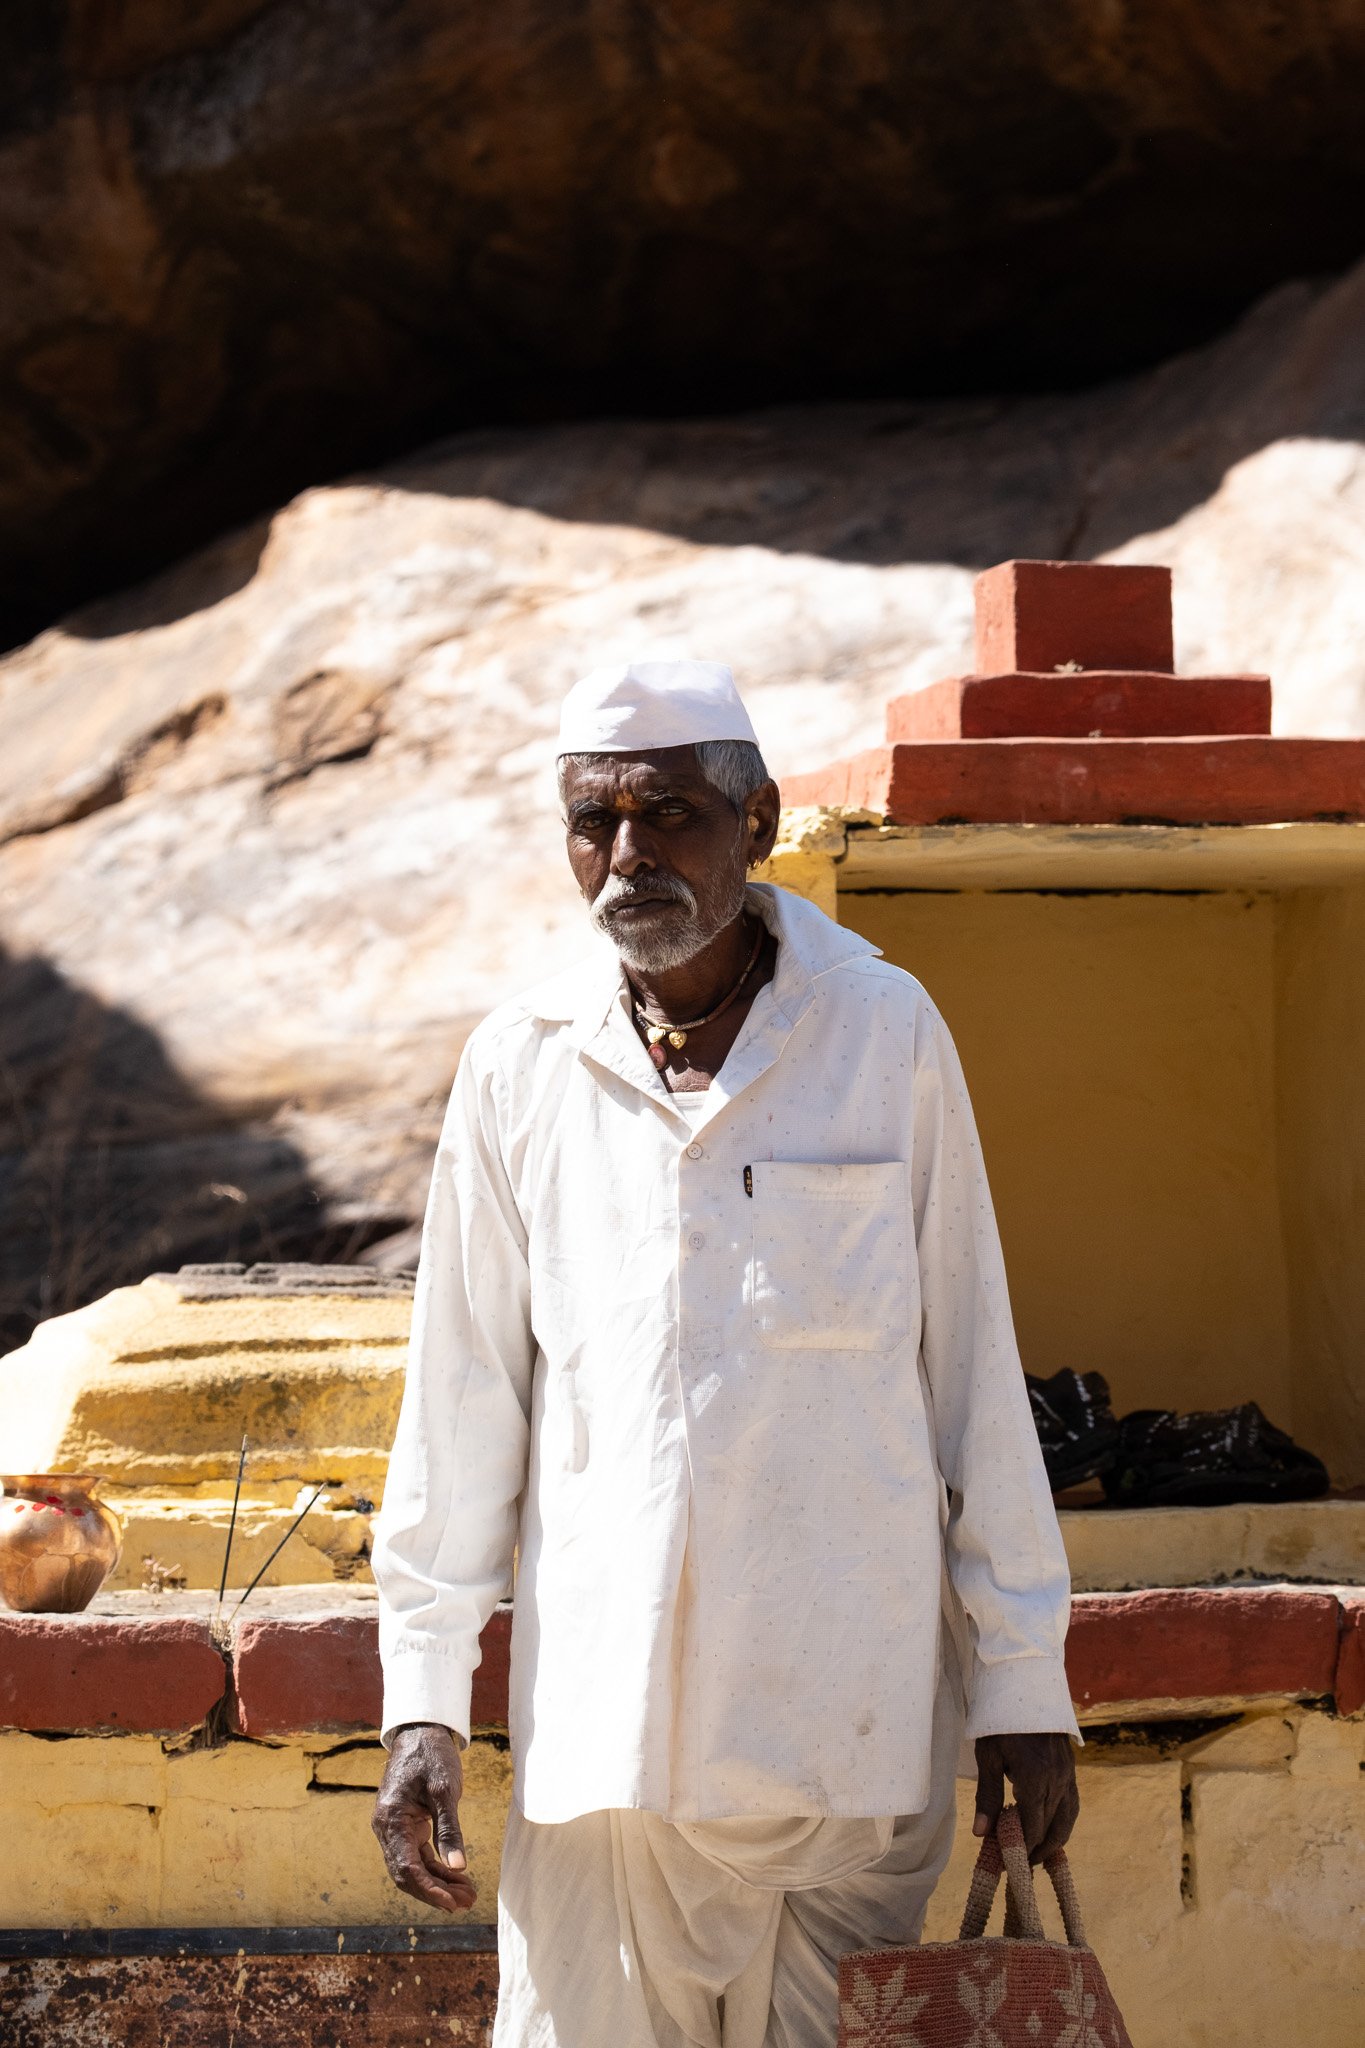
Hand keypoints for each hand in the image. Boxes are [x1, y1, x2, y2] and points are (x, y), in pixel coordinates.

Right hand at [372, 1722, 477, 1912]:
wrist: (421, 1730)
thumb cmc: (431, 1755)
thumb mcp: (444, 1789)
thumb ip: (450, 1829)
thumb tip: (459, 1867)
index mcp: (391, 1819)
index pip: (407, 1868)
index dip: (429, 1890)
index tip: (453, 1903)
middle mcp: (386, 1828)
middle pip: (407, 1874)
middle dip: (436, 1892)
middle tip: (466, 1903)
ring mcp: (394, 1828)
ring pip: (412, 1868)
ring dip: (438, 1883)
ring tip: (467, 1894)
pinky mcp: (405, 1826)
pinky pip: (417, 1855)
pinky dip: (436, 1867)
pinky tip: (457, 1876)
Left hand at [973, 1731, 1078, 1863]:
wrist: (1025, 1687)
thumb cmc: (1000, 1720)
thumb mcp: (988, 1756)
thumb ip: (987, 1797)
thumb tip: (982, 1835)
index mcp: (1035, 1778)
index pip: (1032, 1828)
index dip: (1021, 1849)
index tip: (1007, 1864)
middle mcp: (1057, 1780)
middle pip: (1051, 1828)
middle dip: (1036, 1850)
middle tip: (1021, 1867)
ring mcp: (1068, 1775)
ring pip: (1067, 1819)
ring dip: (1055, 1841)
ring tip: (1038, 1856)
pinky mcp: (1071, 1769)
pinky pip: (1072, 1804)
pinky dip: (1063, 1822)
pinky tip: (1052, 1829)